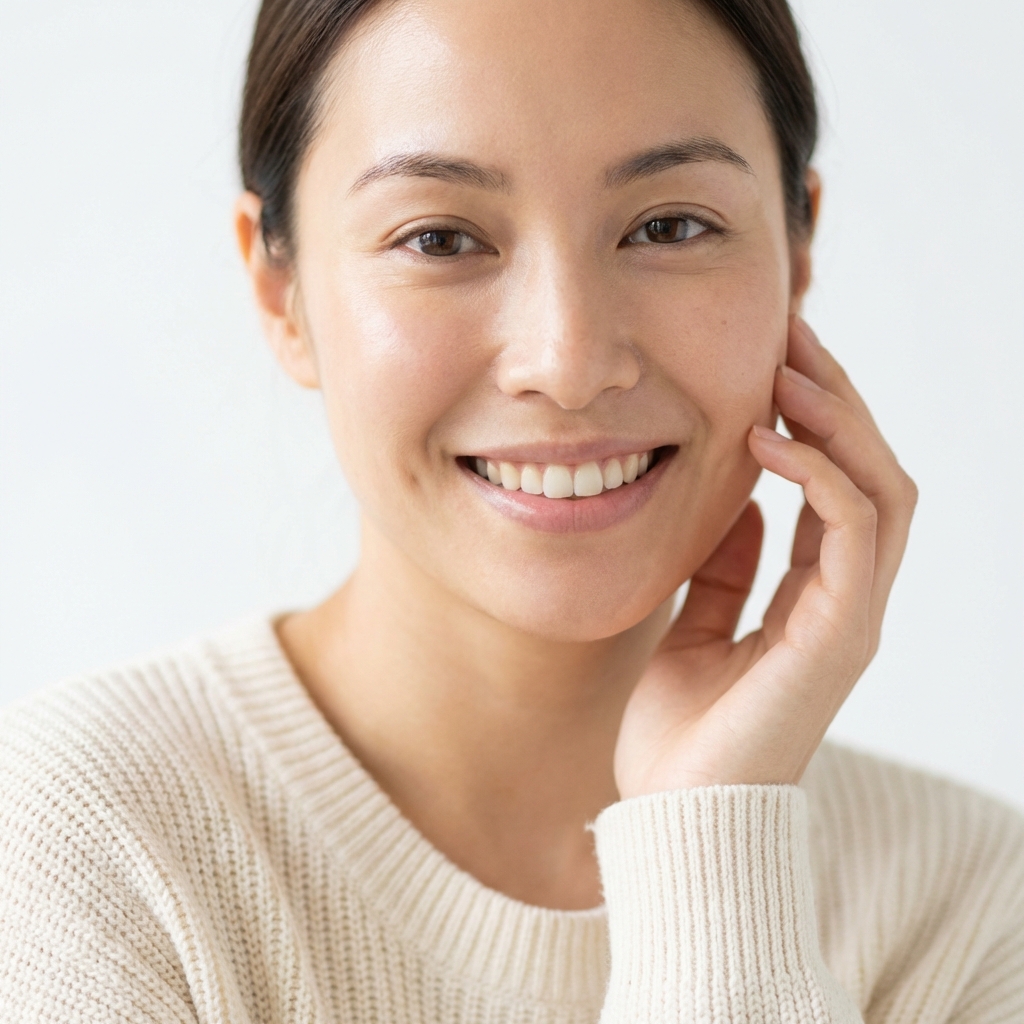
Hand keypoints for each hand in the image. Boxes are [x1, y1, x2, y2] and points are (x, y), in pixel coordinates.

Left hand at [614, 317, 917, 796]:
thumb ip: (725, 571)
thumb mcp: (694, 628)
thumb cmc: (679, 735)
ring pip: (882, 490)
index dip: (813, 421)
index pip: (837, 488)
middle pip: (872, 473)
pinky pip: (852, 531)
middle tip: (791, 335)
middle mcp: (845, 602)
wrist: (673, 818)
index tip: (771, 362)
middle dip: (837, 399)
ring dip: (840, 422)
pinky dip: (819, 474)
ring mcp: (850, 619)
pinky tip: (769, 439)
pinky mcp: (838, 637)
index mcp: (813, 599)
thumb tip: (737, 505)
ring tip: (789, 367)